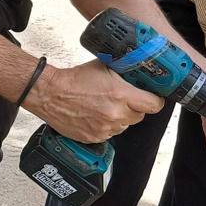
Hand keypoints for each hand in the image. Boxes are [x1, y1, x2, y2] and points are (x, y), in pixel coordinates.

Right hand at [27, 59, 164, 142]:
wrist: (50, 93)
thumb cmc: (75, 79)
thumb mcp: (105, 67)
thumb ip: (125, 72)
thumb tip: (140, 71)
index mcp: (121, 95)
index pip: (153, 105)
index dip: (154, 101)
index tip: (152, 98)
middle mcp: (115, 114)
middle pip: (139, 116)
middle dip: (134, 108)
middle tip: (122, 99)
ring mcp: (105, 129)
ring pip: (124, 125)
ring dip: (120, 118)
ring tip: (104, 106)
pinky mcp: (95, 138)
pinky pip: (110, 134)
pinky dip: (106, 126)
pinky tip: (95, 115)